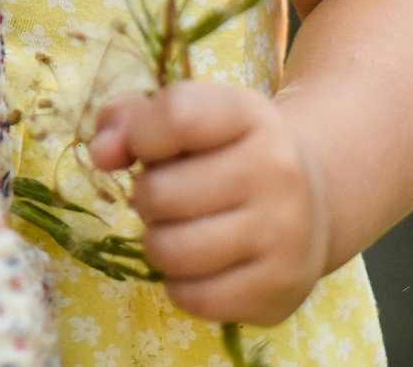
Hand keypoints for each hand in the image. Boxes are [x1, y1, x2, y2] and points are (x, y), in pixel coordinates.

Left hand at [89, 82, 331, 326]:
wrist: (312, 204)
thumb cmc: (228, 153)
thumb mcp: (190, 117)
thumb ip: (130, 120)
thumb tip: (101, 154)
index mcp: (249, 115)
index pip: (176, 116)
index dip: (141, 135)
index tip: (150, 147)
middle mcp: (277, 170)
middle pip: (160, 193)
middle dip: (148, 198)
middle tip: (170, 198)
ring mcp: (284, 233)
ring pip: (171, 251)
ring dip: (160, 244)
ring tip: (181, 230)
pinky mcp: (280, 287)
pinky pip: (193, 298)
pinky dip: (182, 285)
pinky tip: (202, 265)